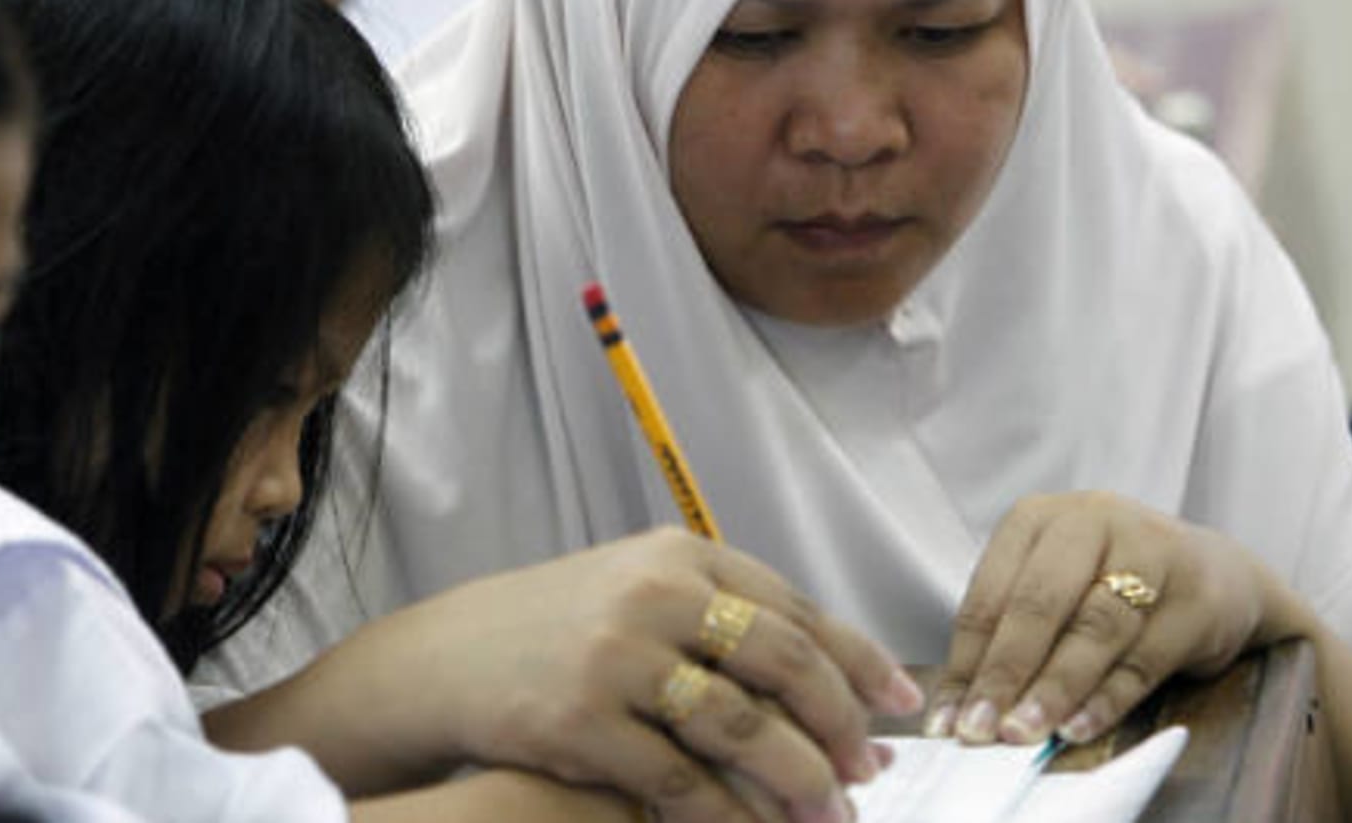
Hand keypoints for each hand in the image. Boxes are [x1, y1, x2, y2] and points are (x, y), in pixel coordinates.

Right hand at [389, 526, 922, 822]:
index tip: (901, 703)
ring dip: (799, 779)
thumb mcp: (638, 590)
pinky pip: (680, 780)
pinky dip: (727, 815)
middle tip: (870, 770)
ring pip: (741, 726)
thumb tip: (830, 682)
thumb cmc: (560, 628)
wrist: (450, 657)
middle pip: (782, 661)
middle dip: (839, 724)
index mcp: (680, 555)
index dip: (857, 659)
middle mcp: (654, 594)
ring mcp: (616, 656)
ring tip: (831, 814)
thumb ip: (723, 618)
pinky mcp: (582, 719)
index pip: (794, 607)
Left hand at [927, 491, 1285, 748]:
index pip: (990, 594)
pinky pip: (1144, 657)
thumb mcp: (1056, 589)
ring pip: (1092, 629)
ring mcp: (1149, 551)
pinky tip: (1079, 728)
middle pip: (1038, 605)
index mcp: (1037, 518)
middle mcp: (1090, 521)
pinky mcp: (1196, 595)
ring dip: (1054, 688)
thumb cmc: (1114, 583)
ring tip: (1026, 731)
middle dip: (1005, 673)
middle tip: (982, 729)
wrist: (1217, 573)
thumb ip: (1012, 636)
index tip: (949, 718)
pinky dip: (1107, 699)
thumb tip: (963, 708)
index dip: (967, 661)